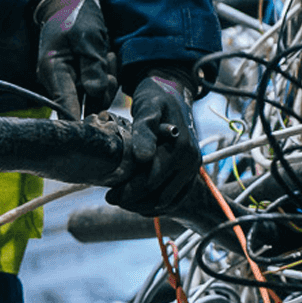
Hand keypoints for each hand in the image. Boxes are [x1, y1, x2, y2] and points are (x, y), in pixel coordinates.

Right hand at [32, 0, 117, 118]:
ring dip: (106, 81)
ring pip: (94, 97)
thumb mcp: (88, 36)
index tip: (101, 122)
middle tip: (107, 61)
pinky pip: (96, 88)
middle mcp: (57, 81)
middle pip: (84, 105)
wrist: (69, 3)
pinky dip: (105, 77)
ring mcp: (68, 81)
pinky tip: (105, 58)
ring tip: (106, 55)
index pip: (65, 107)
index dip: (82, 121)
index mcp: (53, 71)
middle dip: (103, 89)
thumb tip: (95, 92)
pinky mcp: (78, 79)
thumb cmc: (75, 16)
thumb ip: (92, 65)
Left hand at [109, 71, 201, 215]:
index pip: (152, 181)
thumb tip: (143, 158)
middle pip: (159, 196)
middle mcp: (191, 161)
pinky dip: (156, 206)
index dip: (129, 191)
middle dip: (134, 201)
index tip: (109, 194)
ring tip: (123, 201)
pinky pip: (175, 199)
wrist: (173, 95)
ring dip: (144, 207)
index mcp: (181, 148)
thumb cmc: (156, 98)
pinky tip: (138, 203)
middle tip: (112, 197)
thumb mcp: (147, 107)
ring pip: (167, 202)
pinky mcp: (190, 174)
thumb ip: (144, 130)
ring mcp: (192, 169)